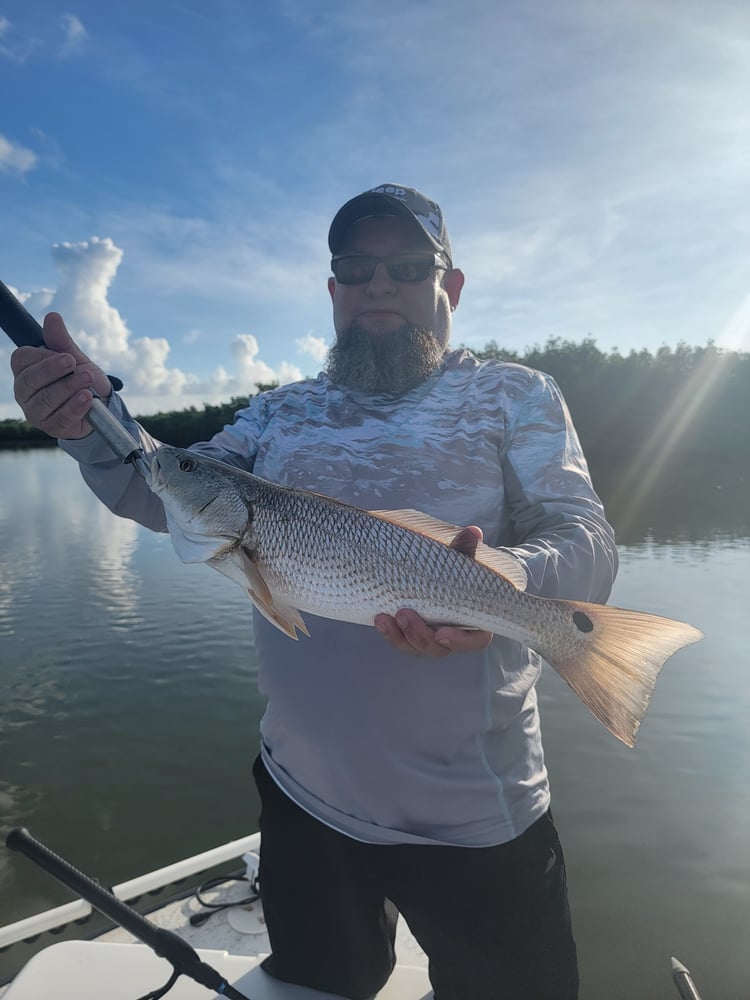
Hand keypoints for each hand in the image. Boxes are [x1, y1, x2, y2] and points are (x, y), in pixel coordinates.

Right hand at [11, 312, 111, 438]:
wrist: (101, 406)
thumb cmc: (82, 379)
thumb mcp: (75, 358)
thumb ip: (62, 341)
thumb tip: (52, 317)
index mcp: (25, 370)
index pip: (22, 359)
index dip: (43, 357)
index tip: (66, 356)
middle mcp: (24, 391)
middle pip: (30, 379)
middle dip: (54, 370)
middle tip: (74, 363)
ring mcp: (35, 411)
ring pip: (45, 399)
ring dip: (69, 388)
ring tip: (88, 380)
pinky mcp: (51, 427)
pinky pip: (60, 417)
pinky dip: (75, 407)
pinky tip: (87, 399)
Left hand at [374, 525, 493, 657]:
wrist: (436, 575)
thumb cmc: (456, 572)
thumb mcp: (460, 560)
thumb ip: (465, 550)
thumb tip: (473, 531)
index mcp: (474, 623)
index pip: (472, 642)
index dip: (458, 642)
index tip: (441, 633)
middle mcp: (452, 637)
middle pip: (438, 649)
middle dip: (419, 636)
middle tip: (404, 614)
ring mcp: (429, 639)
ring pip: (415, 647)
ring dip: (399, 636)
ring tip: (385, 618)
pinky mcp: (410, 636)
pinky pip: (399, 641)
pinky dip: (389, 633)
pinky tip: (379, 619)